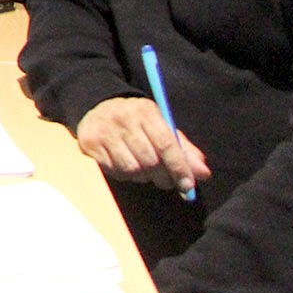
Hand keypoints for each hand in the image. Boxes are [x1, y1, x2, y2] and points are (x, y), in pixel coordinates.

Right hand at [77, 97, 209, 193]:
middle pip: (149, 160)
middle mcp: (123, 119)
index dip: (179, 167)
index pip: (166, 144)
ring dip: (141, 176)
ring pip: (131, 169)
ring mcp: (104, 131)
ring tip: (142, 169)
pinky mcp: (89, 143)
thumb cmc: (137, 121)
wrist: (97, 106)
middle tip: (165, 180)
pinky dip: (123, 174)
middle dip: (162, 176)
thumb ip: (183, 149)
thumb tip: (203, 173)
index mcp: (146, 111)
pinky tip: (124, 165)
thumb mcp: (161, 126)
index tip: (188, 186)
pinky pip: (113, 171)